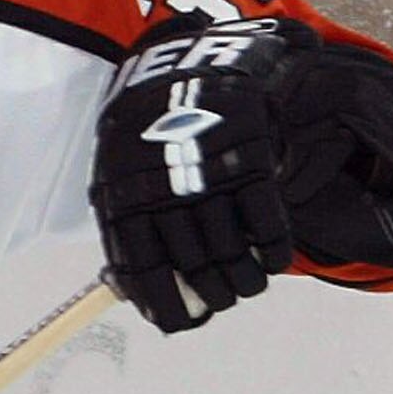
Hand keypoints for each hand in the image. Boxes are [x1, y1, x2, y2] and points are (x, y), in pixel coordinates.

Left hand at [90, 14, 317, 333]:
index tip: (183, 324)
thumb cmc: (146, 134)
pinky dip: (275, 252)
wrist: (188, 69)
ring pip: (234, 253)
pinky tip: (274, 261)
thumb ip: (124, 231)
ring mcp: (211, 178)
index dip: (167, 306)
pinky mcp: (250, 162)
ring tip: (249, 286)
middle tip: (224, 299)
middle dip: (214, 295)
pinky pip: (268, 225)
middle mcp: (168, 193)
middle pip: (196, 267)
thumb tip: (127, 292)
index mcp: (127, 199)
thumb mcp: (117, 176)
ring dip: (246, 281)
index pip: (145, 272)